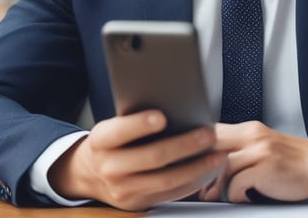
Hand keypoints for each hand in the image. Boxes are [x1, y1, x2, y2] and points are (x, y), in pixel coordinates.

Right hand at [48, 110, 226, 210]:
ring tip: (218, 155)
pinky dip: (194, 183)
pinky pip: (171, 194)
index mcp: (101, 141)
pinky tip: (209, 171)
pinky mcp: (138, 203)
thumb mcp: (112, 127)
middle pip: (152, 157)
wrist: (90, 174)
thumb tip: (174, 104)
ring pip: (166, 180)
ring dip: (197, 168)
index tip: (162, 116)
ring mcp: (124, 189)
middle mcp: (110, 167)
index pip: (119, 132)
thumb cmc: (111, 142)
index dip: (140, 125)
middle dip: (184, 145)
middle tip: (207, 134)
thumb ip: (134, 120)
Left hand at [199, 121, 307, 202]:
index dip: (198, 150)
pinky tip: (240, 198)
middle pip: (213, 147)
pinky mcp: (266, 168)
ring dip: (216, 187)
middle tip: (198, 186)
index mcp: (249, 129)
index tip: (192, 166)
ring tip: (215, 196)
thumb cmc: (288, 161)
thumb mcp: (262, 146)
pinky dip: (234, 195)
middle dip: (201, 169)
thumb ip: (239, 148)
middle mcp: (253, 136)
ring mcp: (260, 151)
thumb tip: (210, 164)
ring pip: (222, 167)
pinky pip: (237, 184)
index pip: (213, 133)